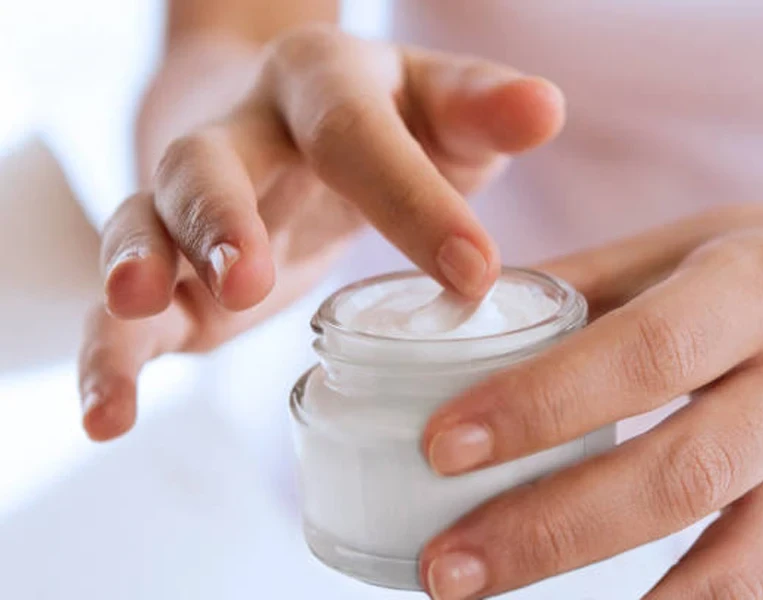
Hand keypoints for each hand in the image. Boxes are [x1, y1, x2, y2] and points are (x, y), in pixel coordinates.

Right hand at [78, 25, 564, 440]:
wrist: (286, 119)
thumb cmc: (385, 120)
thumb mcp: (437, 105)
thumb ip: (482, 108)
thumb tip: (546, 109)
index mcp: (320, 89)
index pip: (356, 135)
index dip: (411, 200)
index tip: (473, 273)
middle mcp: (242, 135)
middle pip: (211, 164)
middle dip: (224, 218)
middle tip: (250, 280)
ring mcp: (193, 205)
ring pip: (145, 224)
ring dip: (140, 268)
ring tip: (144, 310)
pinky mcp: (175, 273)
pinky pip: (123, 308)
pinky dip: (111, 356)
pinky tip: (111, 414)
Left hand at [419, 197, 762, 598]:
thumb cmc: (757, 269)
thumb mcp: (672, 248)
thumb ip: (571, 288)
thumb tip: (456, 324)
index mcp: (760, 292)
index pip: (643, 356)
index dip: (539, 405)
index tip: (441, 446)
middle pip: (677, 477)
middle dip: (548, 531)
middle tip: (445, 566)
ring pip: (730, 568)